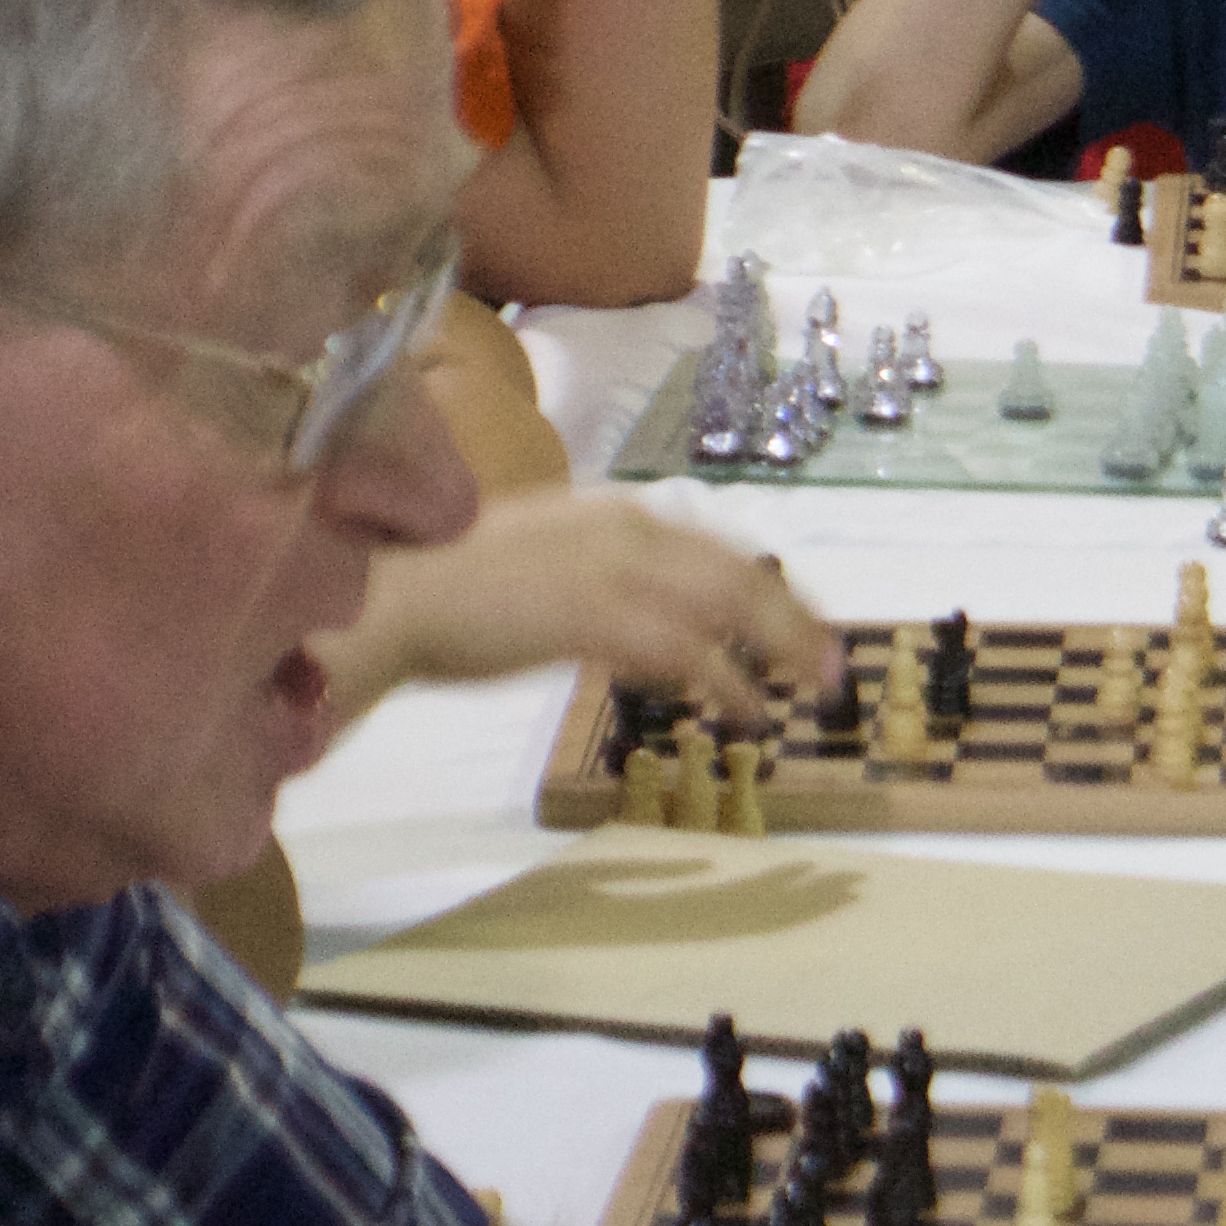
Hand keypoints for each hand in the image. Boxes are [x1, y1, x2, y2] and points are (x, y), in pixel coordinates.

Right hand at [325, 488, 834, 734]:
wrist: (392, 593)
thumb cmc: (449, 586)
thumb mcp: (540, 564)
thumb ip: (595, 579)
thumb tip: (638, 618)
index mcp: (613, 514)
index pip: (714, 545)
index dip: (767, 585)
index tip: (801, 619)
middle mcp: (626, 528)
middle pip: (739, 570)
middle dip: (795, 616)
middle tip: (833, 660)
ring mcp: (614, 569)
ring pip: (729, 606)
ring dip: (781, 647)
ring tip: (814, 686)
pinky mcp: (596, 616)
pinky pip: (685, 653)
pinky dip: (726, 682)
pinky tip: (747, 711)